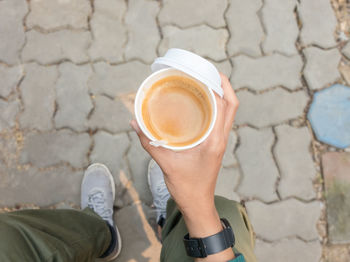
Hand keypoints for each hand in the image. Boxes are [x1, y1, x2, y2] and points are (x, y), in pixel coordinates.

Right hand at [131, 74, 238, 260]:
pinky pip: (221, 119)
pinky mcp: (216, 144)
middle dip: (223, 84)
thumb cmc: (186, 187)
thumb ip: (149, 142)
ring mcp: (221, 141)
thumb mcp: (166, 163)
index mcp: (214, 140)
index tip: (203, 72)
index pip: (223, 106)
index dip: (216, 86)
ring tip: (204, 81)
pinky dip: (216, 105)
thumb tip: (135, 122)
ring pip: (229, 111)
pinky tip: (200, 101)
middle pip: (232, 104)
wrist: (198, 204)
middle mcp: (221, 138)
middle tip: (206, 70)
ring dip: (222, 94)